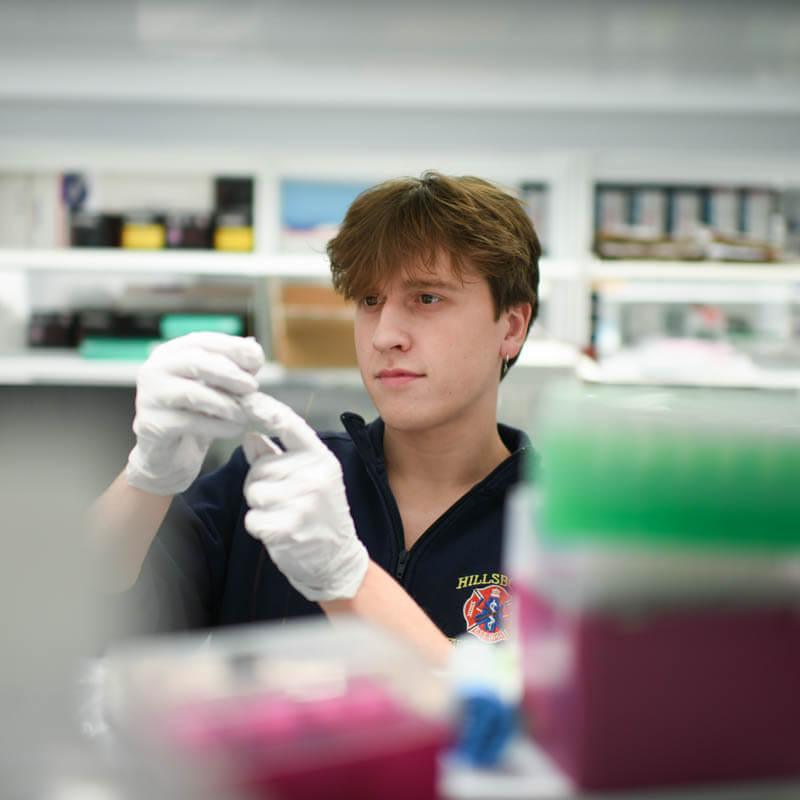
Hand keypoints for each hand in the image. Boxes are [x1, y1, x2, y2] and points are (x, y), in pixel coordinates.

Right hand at [126, 333, 264, 495]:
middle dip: (229, 373)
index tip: (257, 358)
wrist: (171, 455)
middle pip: (194, 362)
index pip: (201, 341)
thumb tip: (254, 350)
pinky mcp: (151, 425)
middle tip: (252, 386)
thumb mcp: (217, 388)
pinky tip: (234, 429)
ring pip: (193, 393)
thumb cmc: (196, 415)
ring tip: (245, 413)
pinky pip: (191, 422)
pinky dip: (219, 426)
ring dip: (226, 403)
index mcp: (170, 353)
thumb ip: (234, 368)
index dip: (231, 347)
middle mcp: (154, 369)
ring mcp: (148, 397)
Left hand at [240, 393, 368, 601]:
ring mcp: (305, 501)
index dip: (266, 410)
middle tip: (284, 501)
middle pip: (260, 468)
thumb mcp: (305, 478)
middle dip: (261, 484)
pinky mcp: (291, 527)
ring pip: (254, 493)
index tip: (246, 399)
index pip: (291, 425)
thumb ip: (276, 456)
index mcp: (321, 458)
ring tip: (284, 515)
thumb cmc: (317, 514)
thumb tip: (250, 435)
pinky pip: (253, 518)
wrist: (337, 558)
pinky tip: (281, 532)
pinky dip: (260, 527)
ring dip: (260, 508)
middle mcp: (315, 475)